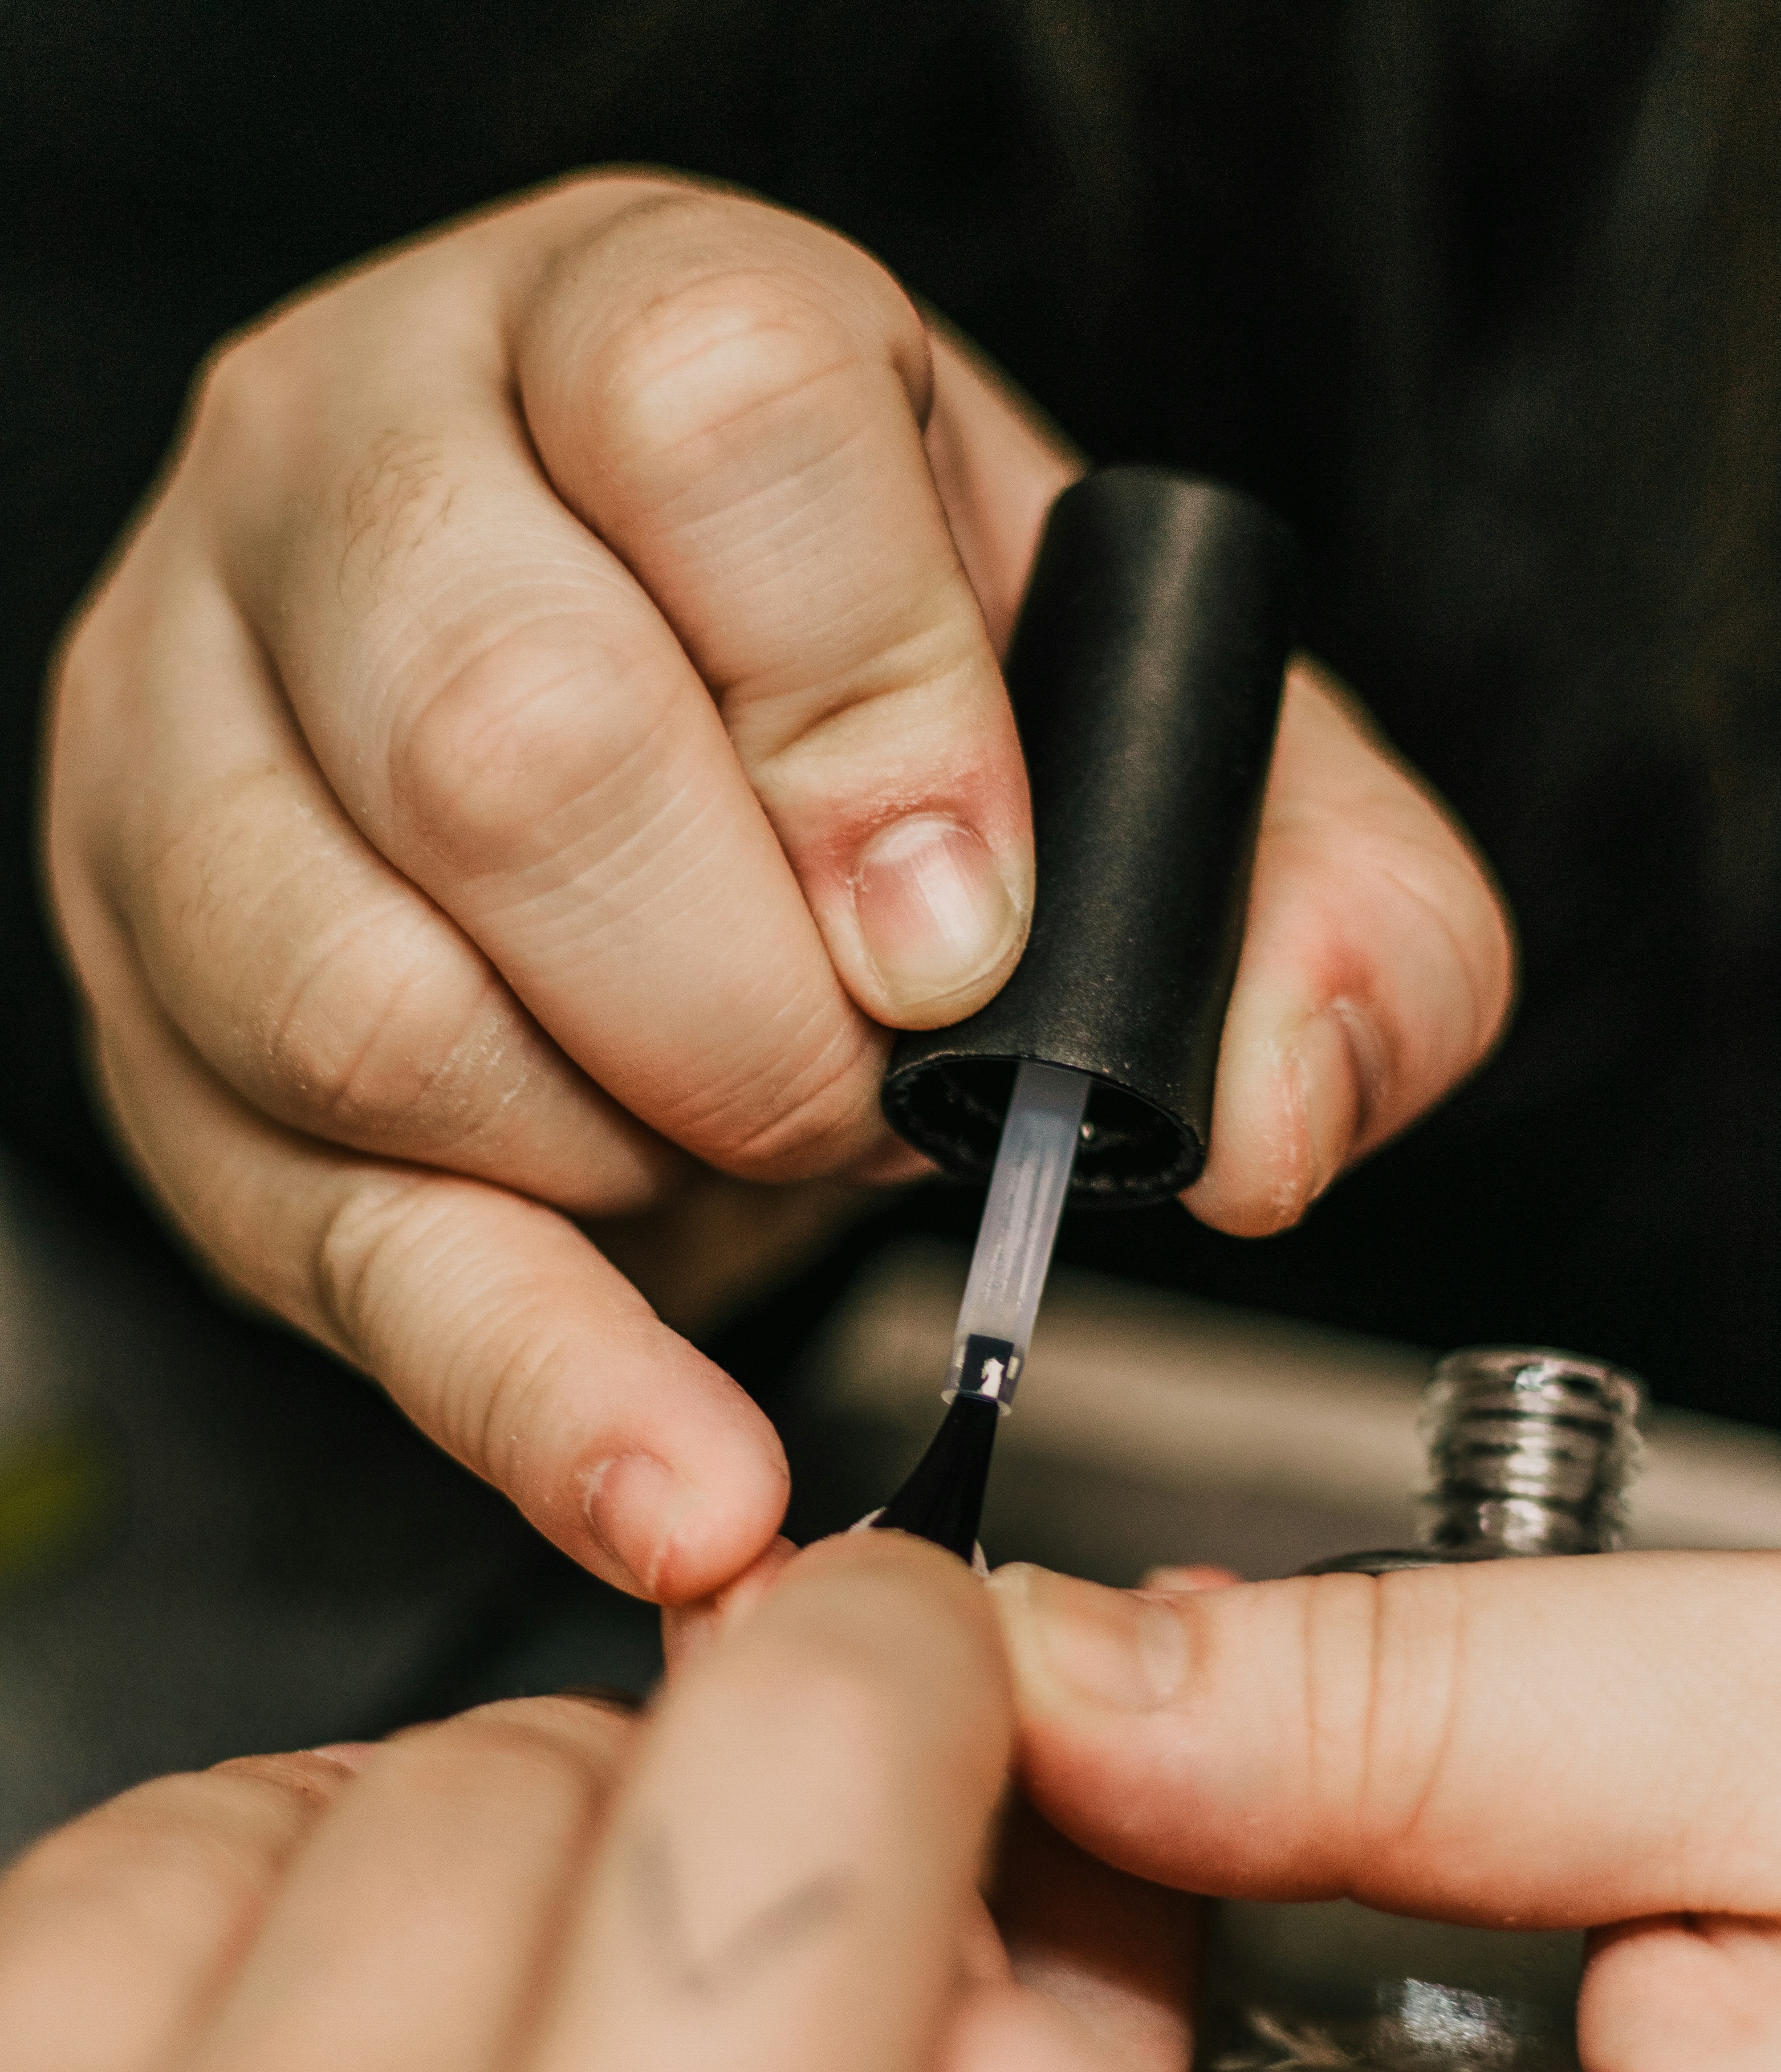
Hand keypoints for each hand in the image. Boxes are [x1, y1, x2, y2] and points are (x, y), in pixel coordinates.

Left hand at [0, 1532, 1007, 2071]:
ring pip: (266, 1816)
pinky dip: (154, 1938)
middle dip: (630, 1813)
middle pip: (530, 1775)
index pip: (813, 1778)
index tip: (902, 1658)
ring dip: (377, 1859)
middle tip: (650, 1951)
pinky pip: (42, 1922)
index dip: (884, 1660)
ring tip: (408, 2017)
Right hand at [46, 171, 1511, 1601]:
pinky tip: (676, 1489)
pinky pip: (335, 1237)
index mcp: (620, 325)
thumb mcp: (1125, 724)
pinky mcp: (163, 1026)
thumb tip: (1276, 1109)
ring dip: (640, 1155)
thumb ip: (1300, 884)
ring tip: (745, 1142)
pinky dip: (537, 1390)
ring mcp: (201, 753)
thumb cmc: (854, 723)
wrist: (603, 784)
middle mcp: (359, 482)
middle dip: (753, 994)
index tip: (969, 927)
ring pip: (371, 1001)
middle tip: (872, 1087)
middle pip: (509, 733)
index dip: (871, 702)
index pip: (708, 415)